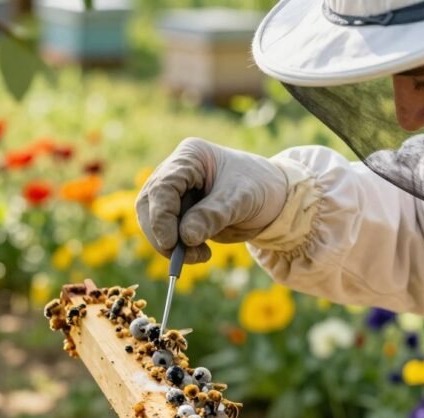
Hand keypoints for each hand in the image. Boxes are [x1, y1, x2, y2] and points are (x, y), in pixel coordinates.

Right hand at [136, 138, 288, 262]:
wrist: (273, 200)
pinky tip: (199, 254)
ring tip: (199, 256)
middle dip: (161, 233)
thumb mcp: (242, 199)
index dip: (161, 216)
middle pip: (150, 204)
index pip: (163, 186)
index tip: (172, 242)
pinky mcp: (178, 213)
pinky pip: (164, 232)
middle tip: (183, 256)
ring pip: (152, 220)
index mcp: (190, 156)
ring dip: (168, 244)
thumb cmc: (260, 188)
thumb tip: (186, 237)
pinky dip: (176, 248)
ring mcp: (174, 192)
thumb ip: (213, 215)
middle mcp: (176, 171)